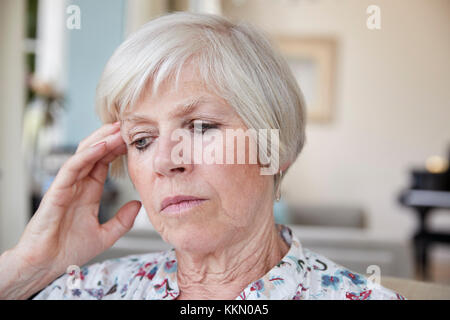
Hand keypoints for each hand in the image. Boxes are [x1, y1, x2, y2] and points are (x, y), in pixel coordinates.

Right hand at [0, 122, 140, 298]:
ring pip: (84, 155)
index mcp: (88, 192)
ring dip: (101, 140)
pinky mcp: (57, 190)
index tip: (133, 140)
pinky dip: (87, 155)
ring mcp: (67, 186)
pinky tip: (102, 145)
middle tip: (128, 126)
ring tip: (118, 129)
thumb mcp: (105, 235)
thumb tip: (138, 205)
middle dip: (111, 138)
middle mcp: (78, 185)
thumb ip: (122, 220)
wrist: (46, 265)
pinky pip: (73, 167)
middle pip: (95, 154)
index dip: (117, 151)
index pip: (104, 164)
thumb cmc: (68, 251)